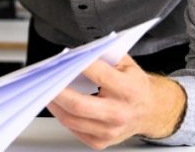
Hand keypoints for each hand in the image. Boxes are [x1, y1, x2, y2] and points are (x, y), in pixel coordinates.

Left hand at [47, 55, 186, 148]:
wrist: (151, 111)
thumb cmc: (135, 85)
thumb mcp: (125, 63)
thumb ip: (103, 55)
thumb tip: (74, 53)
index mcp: (130, 90)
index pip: (99, 75)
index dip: (79, 65)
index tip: (63, 58)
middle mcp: (120, 113)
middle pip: (79, 105)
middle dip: (56, 91)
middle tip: (43, 79)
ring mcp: (110, 130)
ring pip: (71, 119)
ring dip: (53, 104)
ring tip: (43, 91)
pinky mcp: (101, 141)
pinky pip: (73, 129)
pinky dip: (61, 115)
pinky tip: (56, 104)